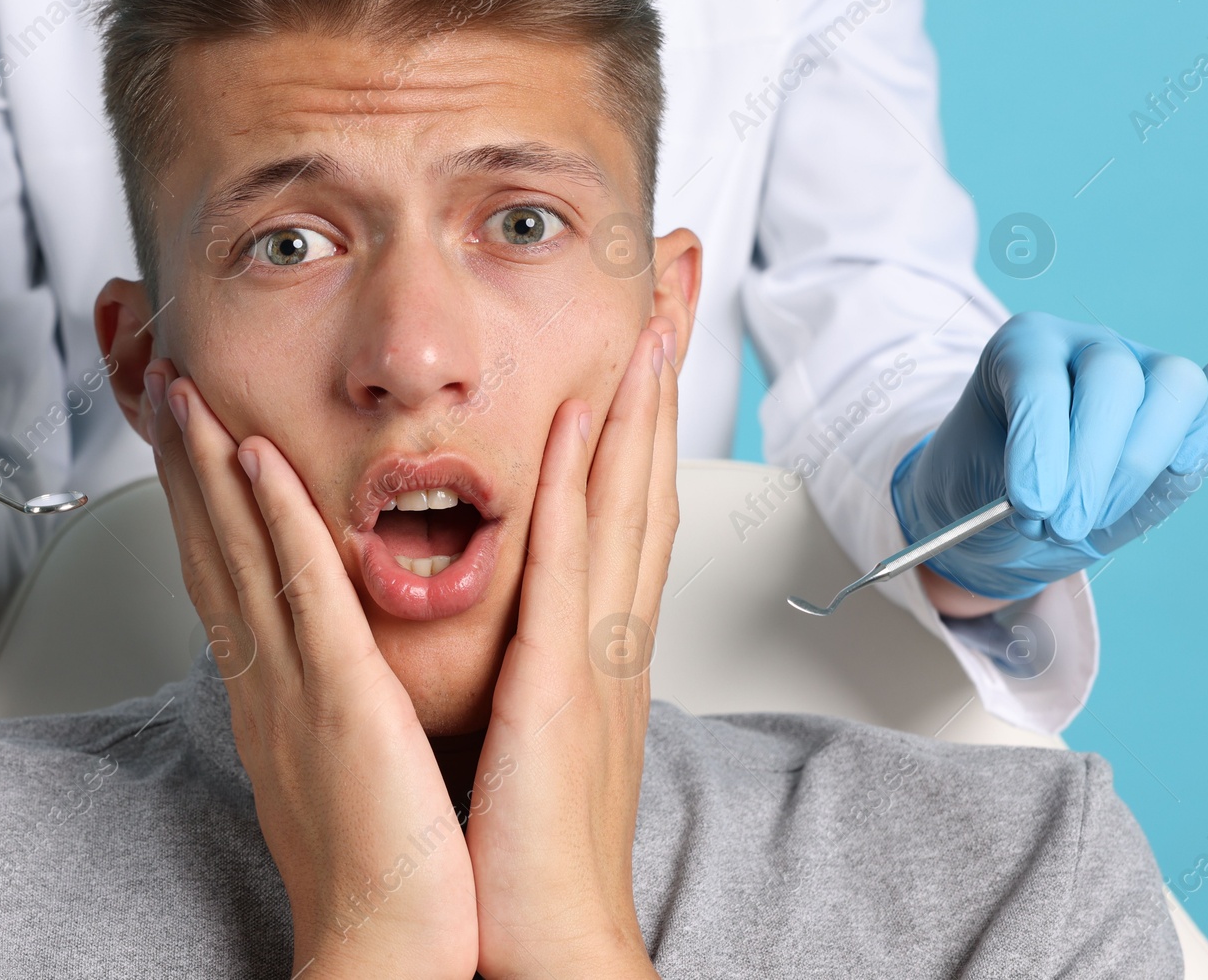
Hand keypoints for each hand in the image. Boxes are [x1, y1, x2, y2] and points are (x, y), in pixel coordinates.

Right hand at [148, 359, 478, 979]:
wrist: (387, 950)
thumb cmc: (378, 870)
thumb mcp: (338, 765)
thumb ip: (324, 704)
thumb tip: (325, 668)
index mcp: (275, 696)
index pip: (227, 576)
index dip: (201, 500)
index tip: (190, 437)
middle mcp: (267, 681)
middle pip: (213, 550)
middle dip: (184, 463)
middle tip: (164, 386)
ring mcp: (294, 686)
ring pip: (242, 553)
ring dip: (210, 465)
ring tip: (185, 391)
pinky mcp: (339, 700)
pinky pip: (300, 592)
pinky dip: (273, 520)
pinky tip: (253, 457)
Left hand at [466, 319, 675, 979]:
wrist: (549, 945)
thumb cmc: (533, 852)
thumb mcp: (542, 734)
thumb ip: (543, 667)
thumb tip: (533, 627)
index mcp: (599, 649)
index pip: (630, 508)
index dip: (644, 422)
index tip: (647, 346)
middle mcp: (611, 638)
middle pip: (645, 483)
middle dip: (661, 383)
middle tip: (674, 294)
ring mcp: (595, 656)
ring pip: (622, 505)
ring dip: (635, 407)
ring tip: (646, 320)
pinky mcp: (560, 687)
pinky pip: (569, 567)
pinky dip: (580, 488)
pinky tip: (581, 422)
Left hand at [892, 311, 1207, 600]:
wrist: (1002, 521)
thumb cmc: (986, 490)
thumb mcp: (983, 484)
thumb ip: (1033, 467)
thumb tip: (1101, 453)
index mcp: (1022, 346)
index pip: (1040, 381)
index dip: (1040, 446)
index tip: (1030, 504)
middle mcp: (1085, 345)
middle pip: (1113, 378)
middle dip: (1091, 463)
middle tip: (1062, 525)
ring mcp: (1141, 365)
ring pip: (1172, 387)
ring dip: (1138, 465)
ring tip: (1088, 522)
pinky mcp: (1179, 403)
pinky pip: (1207, 407)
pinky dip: (1203, 434)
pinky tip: (1180, 464)